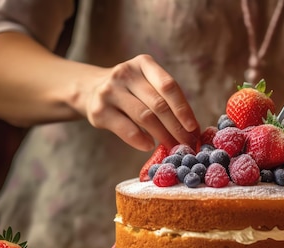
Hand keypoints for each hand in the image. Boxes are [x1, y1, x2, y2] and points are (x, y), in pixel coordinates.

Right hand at [83, 54, 198, 150]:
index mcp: (143, 63)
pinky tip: (150, 146)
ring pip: (144, 117)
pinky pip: (127, 129)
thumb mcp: (146, 83)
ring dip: (162, 136)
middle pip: (158, 104)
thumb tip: (191, 129)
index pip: (168, 86)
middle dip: (176, 128)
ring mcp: (110, 91)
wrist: (90, 89)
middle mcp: (125, 73)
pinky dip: (141, 140)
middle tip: (187, 144)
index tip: (193, 129)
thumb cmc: (130, 90)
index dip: (183, 109)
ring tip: (173, 148)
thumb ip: (165, 99)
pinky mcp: (99, 111)